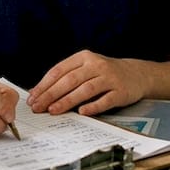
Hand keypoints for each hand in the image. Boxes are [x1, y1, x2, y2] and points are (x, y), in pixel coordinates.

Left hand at [27, 50, 143, 116]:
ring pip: (85, 90)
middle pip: (70, 80)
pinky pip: (105, 100)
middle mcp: (96, 65)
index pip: (59, 70)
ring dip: (67, 101)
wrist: (136, 74)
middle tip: (38, 107)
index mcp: (83, 57)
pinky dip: (93, 106)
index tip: (32, 98)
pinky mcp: (120, 91)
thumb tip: (36, 92)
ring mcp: (109, 78)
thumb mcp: (84, 69)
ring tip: (53, 110)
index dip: (44, 85)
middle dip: (51, 94)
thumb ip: (62, 78)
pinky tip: (82, 112)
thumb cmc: (104, 73)